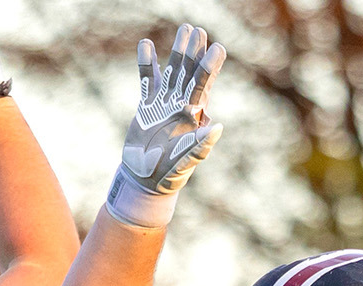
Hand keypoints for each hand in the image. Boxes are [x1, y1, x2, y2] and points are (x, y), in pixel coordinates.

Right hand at [105, 23, 224, 229]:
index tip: (217, 48)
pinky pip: (147, 80)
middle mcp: (181, 105)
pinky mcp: (146, 106)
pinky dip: (147, 64)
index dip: (209, 67)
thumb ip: (201, 145)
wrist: (146, 178)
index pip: (203, 86)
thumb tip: (217, 127)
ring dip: (178, 51)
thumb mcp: (187, 160)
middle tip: (197, 30)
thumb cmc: (170, 173)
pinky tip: (146, 44)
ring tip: (185, 30)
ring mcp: (164, 103)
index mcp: (194, 115)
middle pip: (189, 73)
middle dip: (193, 52)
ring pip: (172, 72)